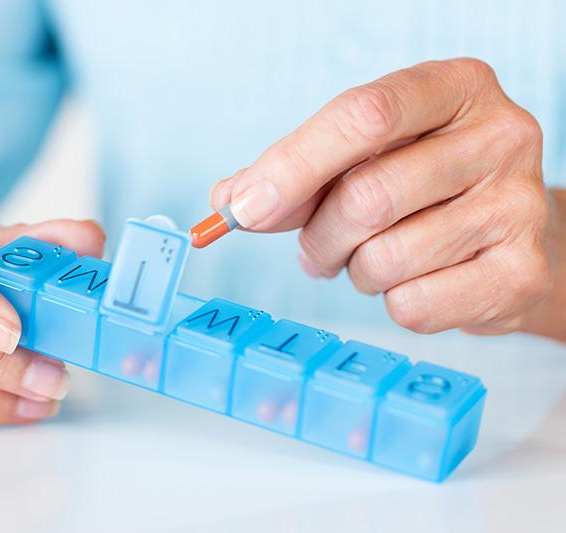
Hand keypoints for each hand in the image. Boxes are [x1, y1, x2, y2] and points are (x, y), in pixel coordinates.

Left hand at [212, 58, 554, 334]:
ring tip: (372, 258)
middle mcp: (501, 136)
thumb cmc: (420, 185)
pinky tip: (413, 281)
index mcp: (454, 87)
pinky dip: (391, 303)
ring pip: (384, 259)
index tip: (245, 208)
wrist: (505, 231)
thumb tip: (230, 201)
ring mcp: (519, 207)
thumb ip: (295, 171)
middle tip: (315, 248)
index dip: (292, 166)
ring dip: (353, 271)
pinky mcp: (523, 274)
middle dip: (318, 236)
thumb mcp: (362, 155)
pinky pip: (414, 306)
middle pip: (366, 198)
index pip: (364, 117)